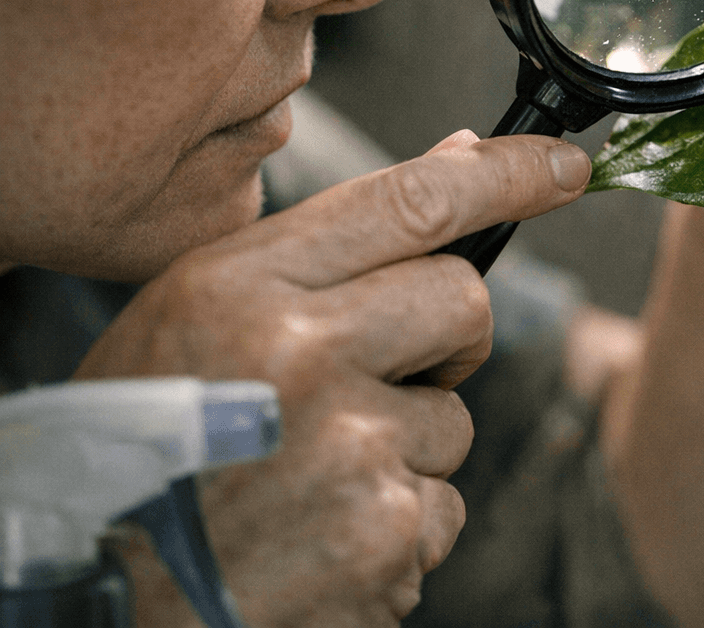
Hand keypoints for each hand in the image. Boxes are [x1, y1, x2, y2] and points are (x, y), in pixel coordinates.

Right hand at [76, 130, 590, 626]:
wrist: (99, 593)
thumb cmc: (150, 440)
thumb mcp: (200, 314)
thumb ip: (330, 242)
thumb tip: (460, 158)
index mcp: (242, 287)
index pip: (413, 202)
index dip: (507, 174)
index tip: (565, 169)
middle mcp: (302, 357)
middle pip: (464, 299)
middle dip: (446, 335)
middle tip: (381, 374)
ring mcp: (351, 450)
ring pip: (456, 415)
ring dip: (407, 445)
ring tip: (311, 476)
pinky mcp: (386, 537)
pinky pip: (441, 506)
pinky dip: (399, 524)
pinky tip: (321, 535)